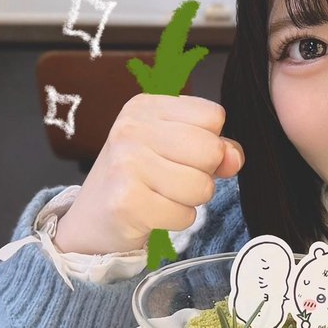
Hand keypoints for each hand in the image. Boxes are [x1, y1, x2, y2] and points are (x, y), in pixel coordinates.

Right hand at [54, 94, 243, 255]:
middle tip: (172, 180)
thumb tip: (235, 157)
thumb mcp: (174, 150)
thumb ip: (214, 147)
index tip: (182, 154)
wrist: (92, 220)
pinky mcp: (126, 201)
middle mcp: (132, 128)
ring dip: (191, 201)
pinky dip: (177, 220)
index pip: (213, 116)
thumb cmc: (139, 179)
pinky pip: (185, 215)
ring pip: (202, 186)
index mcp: (146, 107)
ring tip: (162, 196)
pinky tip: (154, 213)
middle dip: (203, 174)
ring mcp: (126, 163)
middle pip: (212, 150)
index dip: (210, 142)